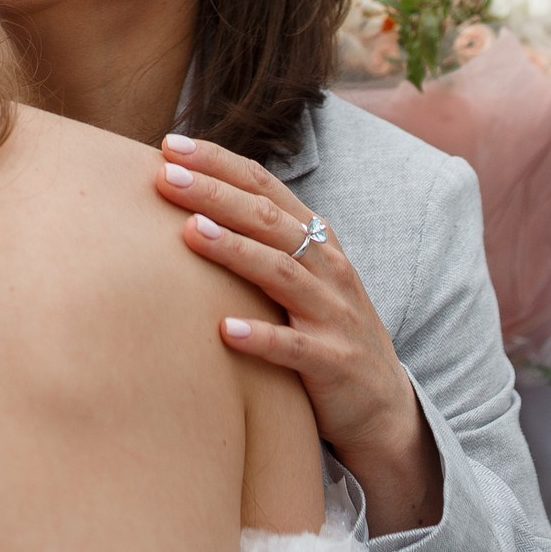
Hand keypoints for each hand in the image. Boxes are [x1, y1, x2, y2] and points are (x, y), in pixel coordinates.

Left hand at [158, 134, 443, 533]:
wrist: (383, 406)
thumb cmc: (322, 330)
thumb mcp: (300, 276)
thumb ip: (259, 241)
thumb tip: (187, 204)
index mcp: (314, 240)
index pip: (264, 187)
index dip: (219, 163)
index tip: (171, 145)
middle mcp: (327, 268)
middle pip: (268, 220)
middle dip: (216, 194)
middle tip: (167, 175)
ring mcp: (333, 314)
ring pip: (281, 272)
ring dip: (235, 250)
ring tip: (190, 232)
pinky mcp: (333, 362)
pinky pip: (294, 348)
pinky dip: (261, 337)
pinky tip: (224, 330)